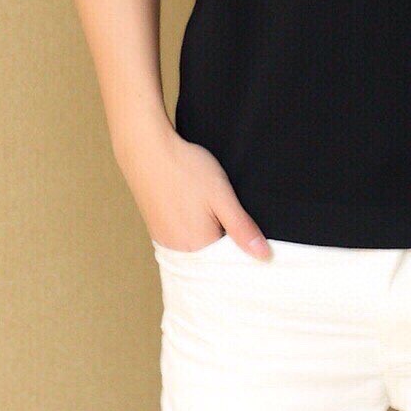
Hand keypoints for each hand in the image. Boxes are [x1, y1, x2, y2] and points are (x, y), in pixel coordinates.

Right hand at [116, 124, 271, 260]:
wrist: (147, 150)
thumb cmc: (186, 169)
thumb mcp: (222, 196)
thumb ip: (242, 228)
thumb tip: (263, 255)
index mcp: (198, 246)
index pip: (227, 259)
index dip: (241, 245)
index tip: (247, 226)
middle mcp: (178, 250)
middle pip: (211, 255)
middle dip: (224, 239)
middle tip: (227, 209)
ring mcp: (164, 239)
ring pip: (196, 246)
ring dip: (208, 232)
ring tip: (210, 205)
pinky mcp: (157, 228)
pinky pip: (181, 238)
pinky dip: (192, 228)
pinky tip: (195, 208)